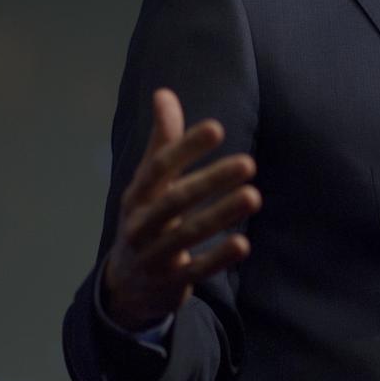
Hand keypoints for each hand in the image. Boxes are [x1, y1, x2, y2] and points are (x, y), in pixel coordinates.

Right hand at [102, 89, 261, 330]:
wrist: (125, 287)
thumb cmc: (146, 220)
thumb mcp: (148, 183)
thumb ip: (162, 141)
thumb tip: (164, 93)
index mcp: (138, 196)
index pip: (159, 167)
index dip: (185, 147)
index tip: (216, 128)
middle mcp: (140, 224)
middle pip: (175, 200)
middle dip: (211, 181)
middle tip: (248, 163)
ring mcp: (153, 256)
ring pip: (187, 235)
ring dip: (221, 215)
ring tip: (254, 196)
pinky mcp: (170, 283)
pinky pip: (196, 271)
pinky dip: (218, 257)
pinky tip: (244, 243)